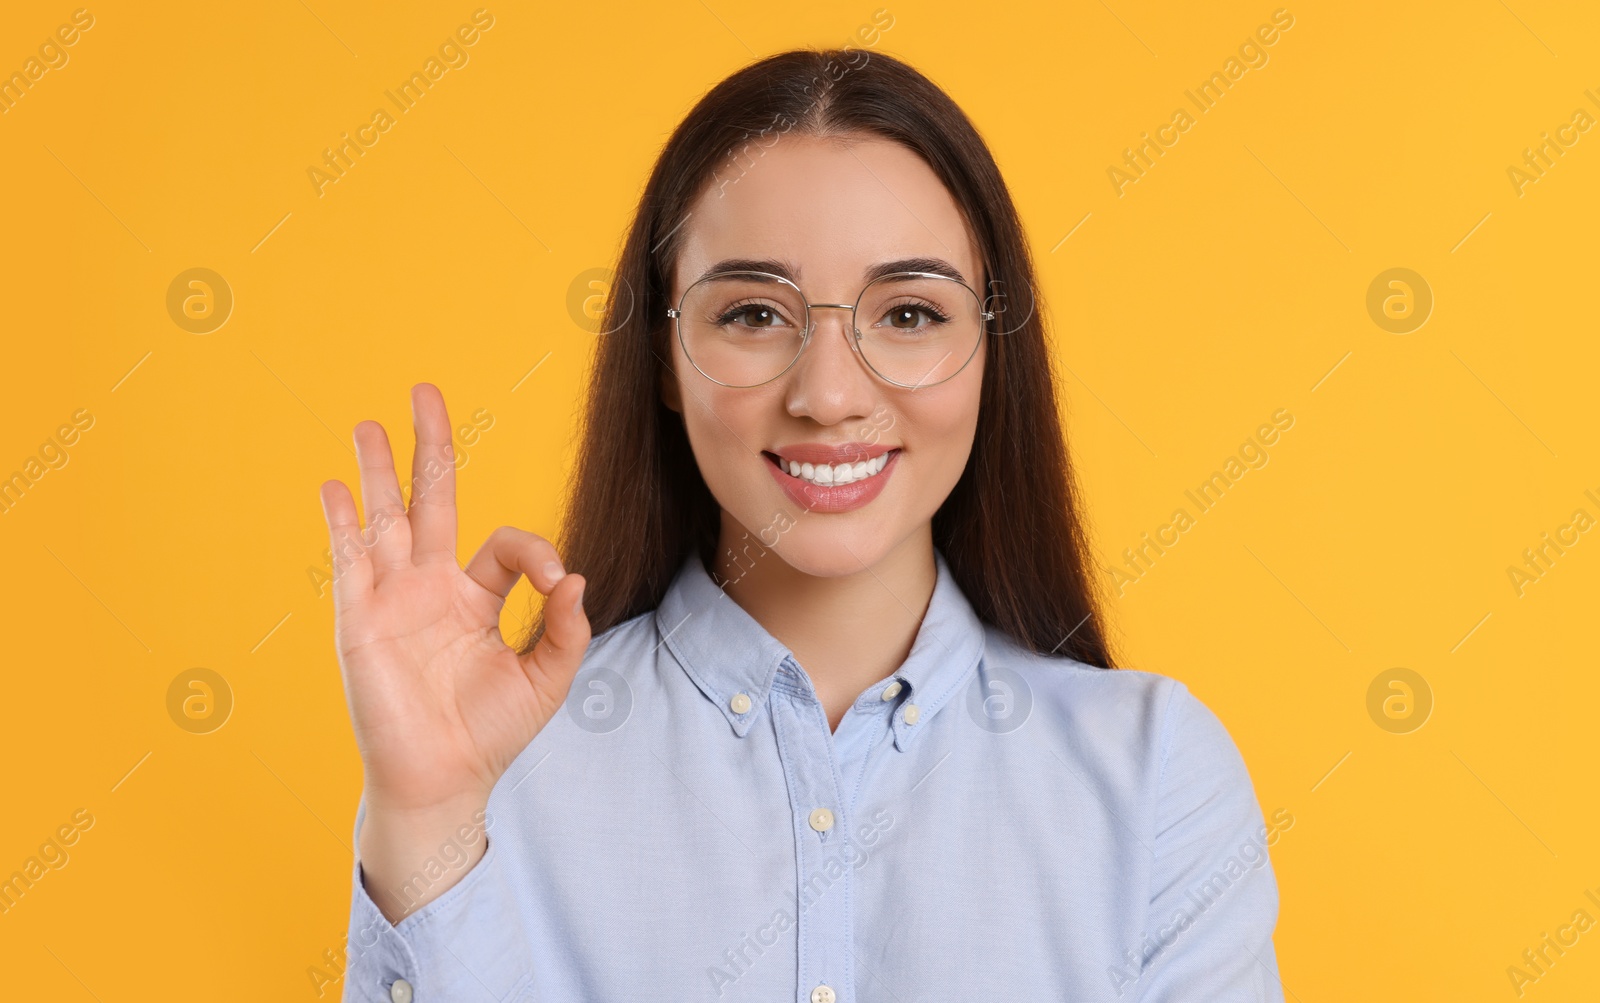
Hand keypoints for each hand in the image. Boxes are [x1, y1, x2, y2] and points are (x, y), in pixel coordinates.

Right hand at [319, 384, 589, 918]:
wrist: (442, 782)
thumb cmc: (491, 734)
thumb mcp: (546, 679)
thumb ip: (565, 629)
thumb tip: (576, 577)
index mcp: (476, 598)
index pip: (506, 545)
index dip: (536, 551)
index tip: (558, 581)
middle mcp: (431, 587)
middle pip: (430, 499)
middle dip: (429, 446)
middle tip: (424, 390)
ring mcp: (392, 600)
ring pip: (384, 519)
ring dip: (375, 471)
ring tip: (368, 423)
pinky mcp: (360, 622)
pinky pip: (350, 563)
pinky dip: (342, 524)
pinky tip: (334, 487)